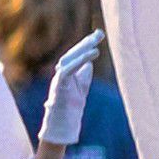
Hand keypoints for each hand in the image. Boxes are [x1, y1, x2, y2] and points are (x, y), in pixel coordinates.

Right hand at [38, 31, 103, 146]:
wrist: (61, 126)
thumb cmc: (70, 109)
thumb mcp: (81, 88)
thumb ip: (84, 75)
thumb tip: (89, 63)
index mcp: (67, 72)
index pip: (77, 55)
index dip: (87, 44)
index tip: (99, 33)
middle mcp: (61, 73)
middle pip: (73, 54)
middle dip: (86, 42)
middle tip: (100, 33)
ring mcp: (59, 79)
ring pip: (68, 60)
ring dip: (82, 50)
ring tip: (95, 44)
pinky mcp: (59, 86)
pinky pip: (67, 70)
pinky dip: (79, 61)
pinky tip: (91, 57)